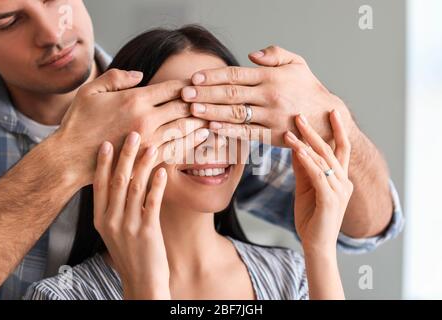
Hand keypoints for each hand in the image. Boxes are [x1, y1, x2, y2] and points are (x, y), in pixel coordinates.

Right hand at [57, 69, 207, 186]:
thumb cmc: (78, 122)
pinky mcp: (148, 158)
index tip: (198, 84)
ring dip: (200, 122)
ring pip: (184, 129)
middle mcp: (147, 119)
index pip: (171, 88)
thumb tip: (141, 74)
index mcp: (135, 99)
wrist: (70, 158)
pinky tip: (201, 139)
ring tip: (214, 119)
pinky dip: (191, 142)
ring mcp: (150, 141)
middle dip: (199, 103)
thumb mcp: (91, 91)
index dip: (188, 85)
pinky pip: (177, 149)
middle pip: (183, 107)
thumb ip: (117, 77)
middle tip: (213, 100)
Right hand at [93, 132, 169, 299]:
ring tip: (151, 146)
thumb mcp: (113, 231)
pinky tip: (163, 171)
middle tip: (133, 134)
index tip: (108, 142)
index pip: (99, 185)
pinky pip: (152, 202)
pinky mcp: (147, 231)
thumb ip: (114, 208)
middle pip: (117, 181)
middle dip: (125, 156)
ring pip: (135, 187)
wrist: (141, 281)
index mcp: (100, 219)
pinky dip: (158, 185)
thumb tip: (119, 181)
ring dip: (144, 164)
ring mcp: (128, 226)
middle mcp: (110, 221)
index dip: (103, 163)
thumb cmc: (130, 253)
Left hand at [182, 45, 353, 145]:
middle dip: (205, 93)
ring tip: (192, 111)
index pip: (236, 74)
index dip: (213, 76)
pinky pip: (247, 133)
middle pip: (230, 93)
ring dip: (211, 112)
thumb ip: (275, 54)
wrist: (326, 117)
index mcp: (271, 76)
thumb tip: (251, 54)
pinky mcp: (273, 135)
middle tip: (184, 94)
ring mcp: (271, 116)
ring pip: (235, 114)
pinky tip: (213, 128)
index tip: (194, 78)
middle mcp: (269, 95)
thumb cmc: (308, 88)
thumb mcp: (297, 63)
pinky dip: (229, 131)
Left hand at [284, 110, 352, 252]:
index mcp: (340, 179)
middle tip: (300, 115)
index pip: (341, 149)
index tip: (331, 111)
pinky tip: (296, 151)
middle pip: (331, 150)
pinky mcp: (330, 200)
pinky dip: (307, 162)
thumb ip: (304, 168)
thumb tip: (296, 146)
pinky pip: (318, 176)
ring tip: (290, 131)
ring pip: (323, 161)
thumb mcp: (305, 187)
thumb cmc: (311, 216)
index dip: (337, 129)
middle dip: (315, 131)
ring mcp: (339, 191)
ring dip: (306, 144)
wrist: (315, 244)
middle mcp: (344, 182)